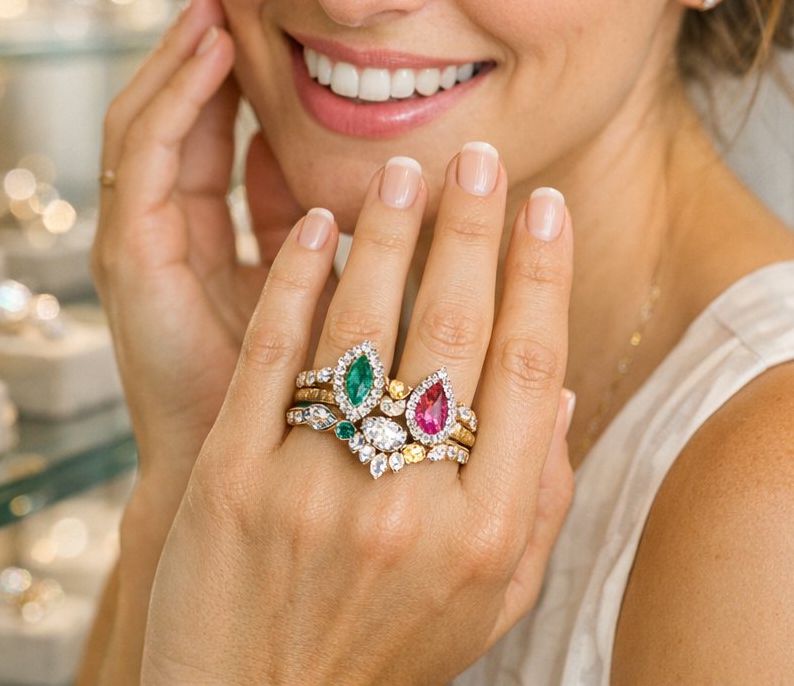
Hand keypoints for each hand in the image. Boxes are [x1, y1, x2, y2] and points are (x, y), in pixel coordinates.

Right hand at [91, 0, 306, 485]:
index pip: (219, 133)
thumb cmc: (320, 379)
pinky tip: (213, 55)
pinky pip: (146, 159)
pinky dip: (177, 101)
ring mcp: (143, 242)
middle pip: (178, 116)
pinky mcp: (131, 257)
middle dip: (201, 49)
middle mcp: (171, 231)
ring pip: (152, 124)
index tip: (280, 14)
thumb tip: (407, 160)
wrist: (271, 475)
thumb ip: (348, 224)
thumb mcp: (341, 279)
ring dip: (183, 59)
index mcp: (217, 235)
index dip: (241, 73)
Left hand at [141, 145, 574, 684]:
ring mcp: (313, 488)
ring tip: (403, 173)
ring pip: (364, 327)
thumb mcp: (491, 600)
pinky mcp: (230, 477)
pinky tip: (319, 227)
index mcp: (487, 533)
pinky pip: (271, 355)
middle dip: (472, 228)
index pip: (531, 370)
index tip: (546, 206)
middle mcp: (409, 506)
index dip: (542, 275)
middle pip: (455, 332)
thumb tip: (563, 384)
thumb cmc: (383, 648)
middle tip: (478, 156)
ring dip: (389, 235)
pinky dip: (297, 280)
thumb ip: (541, 500)